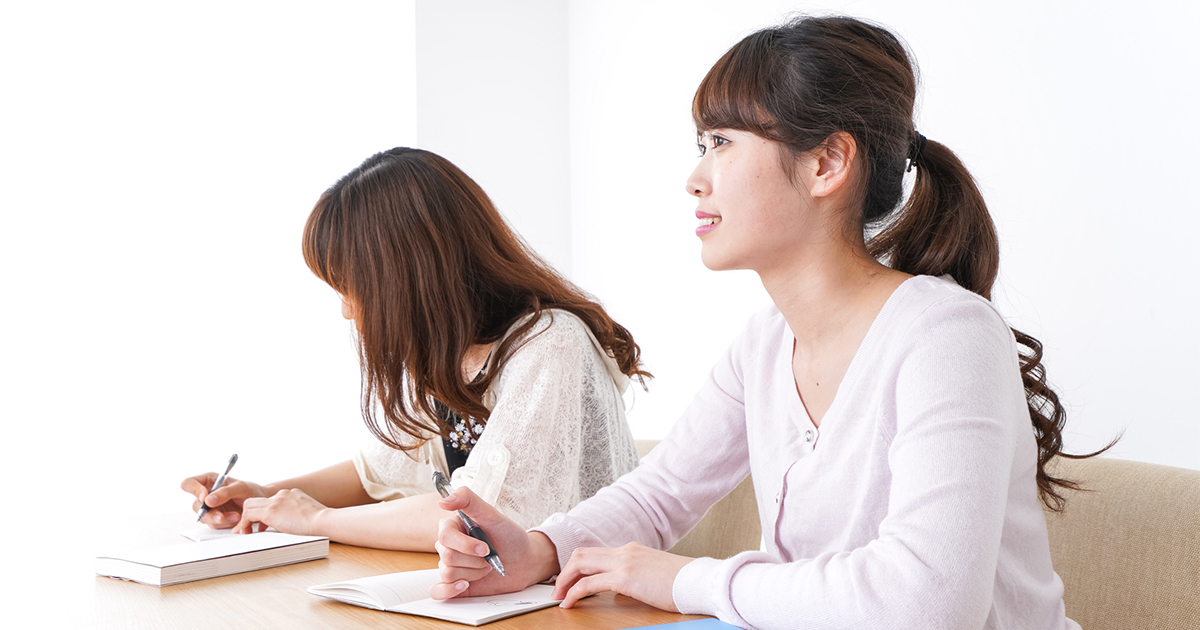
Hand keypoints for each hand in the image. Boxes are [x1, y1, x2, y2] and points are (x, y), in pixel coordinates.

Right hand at [181, 473, 269, 527]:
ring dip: (219, 519)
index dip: (194, 490)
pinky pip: (214, 524)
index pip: (189, 484)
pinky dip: (226, 523)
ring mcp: (209, 508)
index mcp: (208, 481)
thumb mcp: (241, 487)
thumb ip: (225, 492)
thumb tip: (207, 500)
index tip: (205, 497)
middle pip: (195, 505)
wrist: (260, 503)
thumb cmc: (250, 490)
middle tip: (221, 516)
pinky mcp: (214, 519)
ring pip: (204, 517)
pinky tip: (237, 518)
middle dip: (209, 512)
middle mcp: (206, 494)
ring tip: (236, 516)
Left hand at [235, 488, 329, 534]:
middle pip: (257, 500)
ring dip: (245, 519)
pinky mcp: (270, 511)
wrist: (324, 520)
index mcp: (292, 494)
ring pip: (249, 505)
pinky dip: (244, 524)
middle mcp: (282, 494)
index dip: (266, 513)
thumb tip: (296, 522)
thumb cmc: (322, 521)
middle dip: (250, 513)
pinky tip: (246, 533)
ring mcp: (276, 501)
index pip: (272, 500)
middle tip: (249, 527)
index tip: (264, 524)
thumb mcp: (310, 512)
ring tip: (245, 532)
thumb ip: (300, 513)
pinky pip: (249, 515)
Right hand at [429, 486, 558, 599]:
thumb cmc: (508, 536)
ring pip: (448, 573)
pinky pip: (437, 591)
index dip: (466, 545)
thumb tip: (443, 501)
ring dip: (473, 573)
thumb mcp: (492, 514)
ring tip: (486, 567)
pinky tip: (464, 585)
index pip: (445, 536)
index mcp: (452, 527)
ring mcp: (450, 565)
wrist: (523, 561)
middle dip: (474, 560)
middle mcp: (448, 546)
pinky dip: (449, 590)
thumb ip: (468, 500)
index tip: (486, 548)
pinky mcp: (453, 584)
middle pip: (447, 556)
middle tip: (489, 557)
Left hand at [552, 542, 693, 611]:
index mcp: (631, 550)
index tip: (569, 581)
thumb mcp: (652, 577)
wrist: (698, 581)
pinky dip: (574, 592)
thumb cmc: (682, 583)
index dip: (578, 567)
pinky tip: (569, 603)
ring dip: (565, 580)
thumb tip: (619, 591)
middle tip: (557, 589)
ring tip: (558, 597)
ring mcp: (624, 562)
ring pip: (580, 563)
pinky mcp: (625, 577)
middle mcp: (625, 551)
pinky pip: (589, 583)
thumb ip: (634, 579)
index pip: (596, 553)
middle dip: (565, 571)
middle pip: (582, 554)